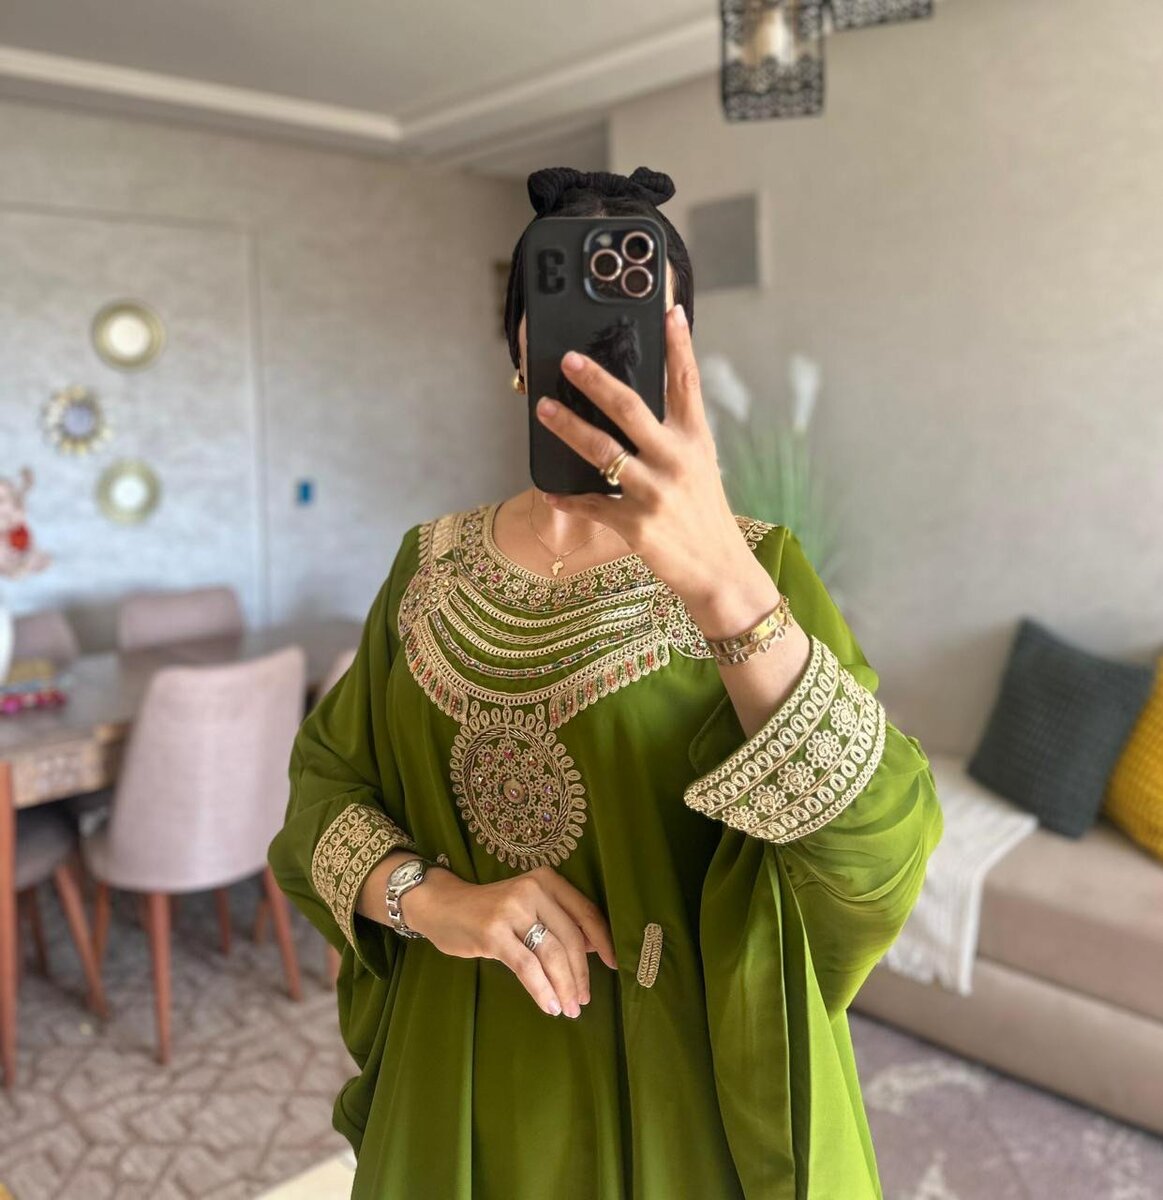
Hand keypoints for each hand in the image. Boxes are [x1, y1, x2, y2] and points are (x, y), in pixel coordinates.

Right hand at [401, 864, 617, 1019]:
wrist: (443, 906)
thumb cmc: (491, 909)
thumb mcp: (529, 904)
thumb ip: (559, 919)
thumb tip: (595, 947)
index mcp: (547, 880)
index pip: (585, 912)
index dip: (603, 941)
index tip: (613, 966)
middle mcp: (532, 890)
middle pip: (570, 938)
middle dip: (581, 974)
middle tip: (584, 1000)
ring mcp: (511, 910)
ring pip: (551, 955)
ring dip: (564, 987)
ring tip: (570, 1008)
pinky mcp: (493, 934)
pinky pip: (527, 967)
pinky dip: (542, 990)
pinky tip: (550, 1006)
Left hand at [532, 302, 752, 610]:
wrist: (719, 570)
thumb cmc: (704, 515)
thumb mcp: (701, 467)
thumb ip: (674, 436)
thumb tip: (634, 406)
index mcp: (696, 441)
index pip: (687, 383)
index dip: (679, 344)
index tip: (669, 310)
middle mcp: (677, 461)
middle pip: (631, 408)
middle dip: (596, 380)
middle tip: (568, 360)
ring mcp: (656, 493)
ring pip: (603, 452)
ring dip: (568, 428)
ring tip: (543, 411)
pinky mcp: (636, 526)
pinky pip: (593, 504)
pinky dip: (569, 498)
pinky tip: (551, 490)